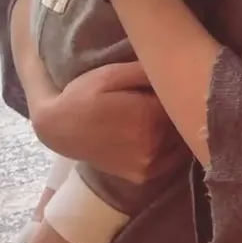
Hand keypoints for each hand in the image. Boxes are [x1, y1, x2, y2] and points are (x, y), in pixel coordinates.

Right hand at [32, 61, 178, 184]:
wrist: (57, 129)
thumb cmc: (83, 96)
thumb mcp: (111, 74)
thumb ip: (145, 71)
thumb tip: (175, 66)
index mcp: (151, 116)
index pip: (183, 102)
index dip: (179, 91)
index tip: (171, 83)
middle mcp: (155, 144)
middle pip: (183, 124)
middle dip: (180, 111)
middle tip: (166, 98)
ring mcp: (149, 164)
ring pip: (180, 143)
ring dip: (177, 130)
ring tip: (160, 116)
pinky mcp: (142, 176)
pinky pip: (170, 161)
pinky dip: (170, 148)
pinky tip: (158, 135)